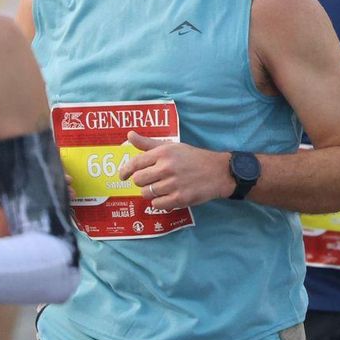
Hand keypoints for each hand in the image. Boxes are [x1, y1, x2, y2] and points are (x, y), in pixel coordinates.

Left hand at [116, 132, 234, 209]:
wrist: (217, 171)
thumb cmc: (192, 157)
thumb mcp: (172, 146)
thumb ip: (148, 143)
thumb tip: (129, 135)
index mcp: (163, 152)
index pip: (135, 163)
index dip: (125, 171)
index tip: (123, 176)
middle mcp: (167, 167)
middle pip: (138, 180)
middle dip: (141, 182)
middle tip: (149, 181)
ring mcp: (173, 184)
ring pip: (146, 193)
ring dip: (150, 192)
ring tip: (160, 188)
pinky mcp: (180, 199)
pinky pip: (157, 204)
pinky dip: (159, 202)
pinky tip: (166, 196)